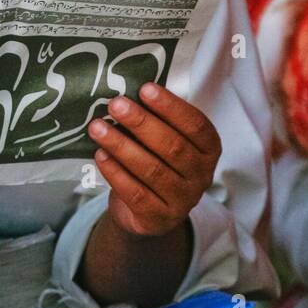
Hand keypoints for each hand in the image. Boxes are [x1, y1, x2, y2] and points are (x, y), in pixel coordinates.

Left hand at [87, 82, 219, 237]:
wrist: (149, 212)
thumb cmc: (157, 162)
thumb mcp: (164, 140)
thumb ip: (156, 119)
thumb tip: (128, 93)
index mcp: (209, 149)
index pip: (195, 125)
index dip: (171, 106)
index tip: (145, 88)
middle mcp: (202, 175)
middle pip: (173, 146)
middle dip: (141, 123)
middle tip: (116, 104)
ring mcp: (183, 200)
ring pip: (152, 170)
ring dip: (121, 146)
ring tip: (98, 127)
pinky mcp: (159, 218)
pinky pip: (135, 193)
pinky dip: (115, 172)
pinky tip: (100, 155)